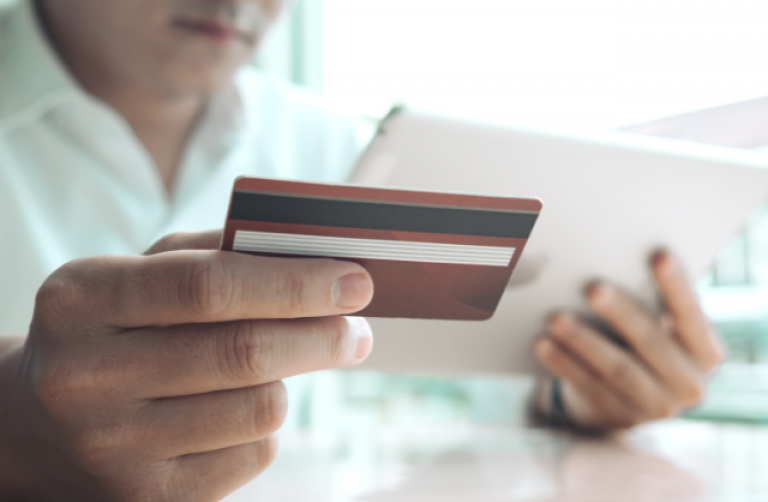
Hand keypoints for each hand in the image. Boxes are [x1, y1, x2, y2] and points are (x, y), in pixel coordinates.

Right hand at [0, 230, 373, 500]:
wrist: (37, 423)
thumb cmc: (111, 329)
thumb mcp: (137, 275)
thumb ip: (214, 255)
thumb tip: (310, 258)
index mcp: (83, 299)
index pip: (208, 287)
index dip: (293, 284)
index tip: (354, 283)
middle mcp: (86, 377)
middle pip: (242, 353)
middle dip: (321, 336)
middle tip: (356, 328)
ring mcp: (113, 448)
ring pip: (258, 409)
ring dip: (290, 381)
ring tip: (284, 364)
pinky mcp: (146, 498)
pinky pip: (251, 456)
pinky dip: (264, 426)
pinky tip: (239, 409)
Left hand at [534, 252, 723, 430]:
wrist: (635, 401)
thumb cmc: (647, 344)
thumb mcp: (665, 329)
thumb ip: (654, 305)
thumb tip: (616, 264)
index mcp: (706, 352)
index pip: (691, 315)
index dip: (677, 287)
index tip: (659, 256)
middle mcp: (689, 383)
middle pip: (649, 341)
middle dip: (620, 313)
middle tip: (593, 289)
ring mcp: (656, 405)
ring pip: (616, 368)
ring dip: (583, 341)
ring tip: (556, 318)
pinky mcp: (621, 415)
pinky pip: (589, 386)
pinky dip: (564, 363)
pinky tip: (544, 343)